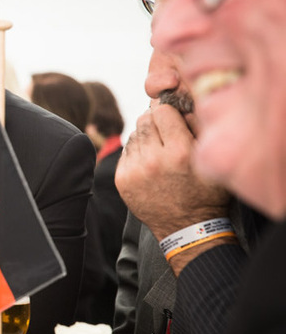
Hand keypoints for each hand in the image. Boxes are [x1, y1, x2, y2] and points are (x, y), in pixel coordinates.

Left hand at [116, 101, 229, 241]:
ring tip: (160, 150)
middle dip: (155, 120)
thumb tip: (182, 105)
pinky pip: (126, 152)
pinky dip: (137, 152)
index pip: (161, 111)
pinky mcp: (122, 180)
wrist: (186, 227)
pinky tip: (151, 163)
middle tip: (166, 130)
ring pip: (133, 135)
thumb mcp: (212, 159)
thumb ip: (199, 128)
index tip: (173, 116)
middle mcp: (153, 161)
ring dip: (146, 137)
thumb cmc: (206, 192)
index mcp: (179, 153)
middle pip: (143, 120)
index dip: (168, 110)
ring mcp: (134, 171)